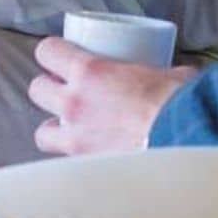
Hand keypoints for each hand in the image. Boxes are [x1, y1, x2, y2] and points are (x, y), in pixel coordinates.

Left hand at [28, 38, 191, 156]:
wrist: (181, 138)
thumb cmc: (176, 102)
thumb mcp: (167, 71)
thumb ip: (158, 71)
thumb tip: (174, 75)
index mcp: (90, 72)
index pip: (48, 52)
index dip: (51, 51)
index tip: (60, 54)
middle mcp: (74, 103)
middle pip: (36, 89)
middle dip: (48, 88)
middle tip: (65, 89)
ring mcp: (76, 138)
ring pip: (42, 133)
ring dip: (54, 128)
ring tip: (70, 128)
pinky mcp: (86, 165)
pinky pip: (66, 161)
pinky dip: (73, 158)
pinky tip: (88, 155)